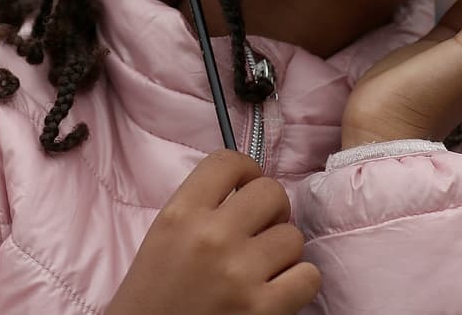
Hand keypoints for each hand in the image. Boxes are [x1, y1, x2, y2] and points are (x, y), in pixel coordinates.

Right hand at [107, 150, 319, 314]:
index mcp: (181, 214)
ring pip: (293, 236)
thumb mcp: (163, 235)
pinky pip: (308, 276)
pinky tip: (277, 288)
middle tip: (259, 228)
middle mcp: (211, 237)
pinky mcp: (263, 308)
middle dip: (271, 209)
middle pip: (271, 192)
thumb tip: (248, 190)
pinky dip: (299, 282)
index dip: (246, 170)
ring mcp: (239, 273)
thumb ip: (201, 207)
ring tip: (262, 265)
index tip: (246, 186)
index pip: (228, 162)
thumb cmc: (153, 294)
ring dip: (283, 250)